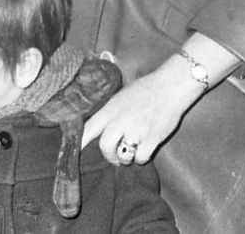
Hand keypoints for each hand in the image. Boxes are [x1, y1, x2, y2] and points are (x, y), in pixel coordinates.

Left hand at [79, 64, 201, 167]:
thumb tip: (99, 128)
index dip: (79, 142)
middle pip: (105, 147)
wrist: (170, 87)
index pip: (89, 128)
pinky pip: (141, 158)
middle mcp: (121, 121)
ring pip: (123, 156)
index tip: (73, 151)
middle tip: (115, 157)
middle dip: (109, 156)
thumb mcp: (121, 96)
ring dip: (127, 157)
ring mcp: (136, 131)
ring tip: (133, 149)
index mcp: (111, 109)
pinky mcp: (152, 139)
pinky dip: (142, 157)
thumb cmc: (146, 90)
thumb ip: (109, 112)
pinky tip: (145, 148)